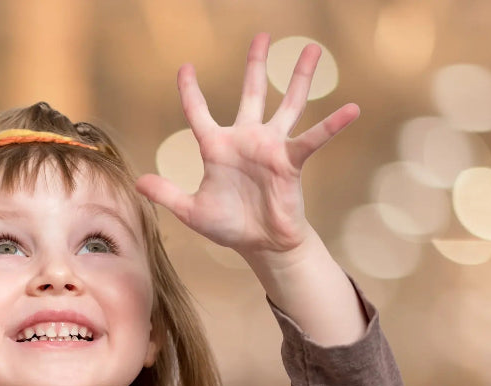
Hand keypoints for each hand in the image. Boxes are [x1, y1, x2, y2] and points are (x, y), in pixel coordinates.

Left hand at [135, 33, 358, 259]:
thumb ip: (167, 194)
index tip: (186, 68)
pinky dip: (332, 125)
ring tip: (312, 50)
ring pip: (287, 104)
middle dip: (256, 64)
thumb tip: (138, 183)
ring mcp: (271, 148)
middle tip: (261, 36)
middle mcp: (246, 140)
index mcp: (217, 148)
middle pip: (251, 93)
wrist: (260, 244)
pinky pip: (313, 139)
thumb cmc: (229, 226)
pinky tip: (352, 109)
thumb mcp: (192, 211)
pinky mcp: (291, 161)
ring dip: (299, 78)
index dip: (191, 92)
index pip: (199, 114)